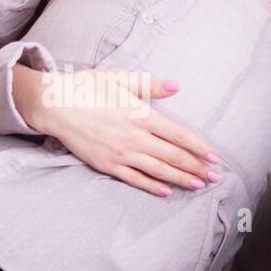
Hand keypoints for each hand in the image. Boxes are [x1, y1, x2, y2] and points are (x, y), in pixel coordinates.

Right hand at [13, 64, 221, 196]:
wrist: (55, 106)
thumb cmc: (87, 88)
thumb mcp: (120, 78)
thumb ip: (149, 85)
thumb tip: (176, 87)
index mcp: (140, 115)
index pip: (178, 135)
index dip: (199, 147)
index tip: (214, 156)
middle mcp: (134, 137)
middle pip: (173, 156)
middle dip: (197, 167)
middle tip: (215, 176)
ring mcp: (121, 153)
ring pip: (158, 170)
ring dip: (180, 179)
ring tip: (198, 185)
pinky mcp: (107, 165)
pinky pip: (134, 179)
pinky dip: (151, 186)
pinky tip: (165, 191)